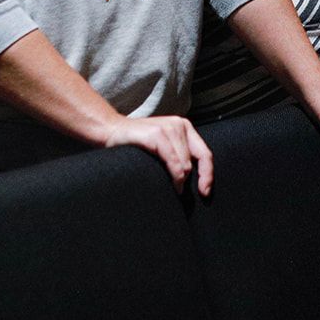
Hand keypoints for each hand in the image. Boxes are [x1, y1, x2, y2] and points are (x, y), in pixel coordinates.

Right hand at [100, 114, 214, 195]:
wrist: (111, 130)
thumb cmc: (137, 143)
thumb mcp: (164, 145)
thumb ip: (179, 154)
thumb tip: (196, 178)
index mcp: (184, 127)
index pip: (205, 153)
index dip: (208, 174)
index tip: (205, 192)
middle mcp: (178, 125)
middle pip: (197, 160)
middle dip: (194, 180)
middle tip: (187, 194)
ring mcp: (168, 128)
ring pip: (185, 163)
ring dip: (182, 180)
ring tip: (175, 189)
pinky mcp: (156, 135)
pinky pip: (173, 161)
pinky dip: (176, 176)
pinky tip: (174, 185)